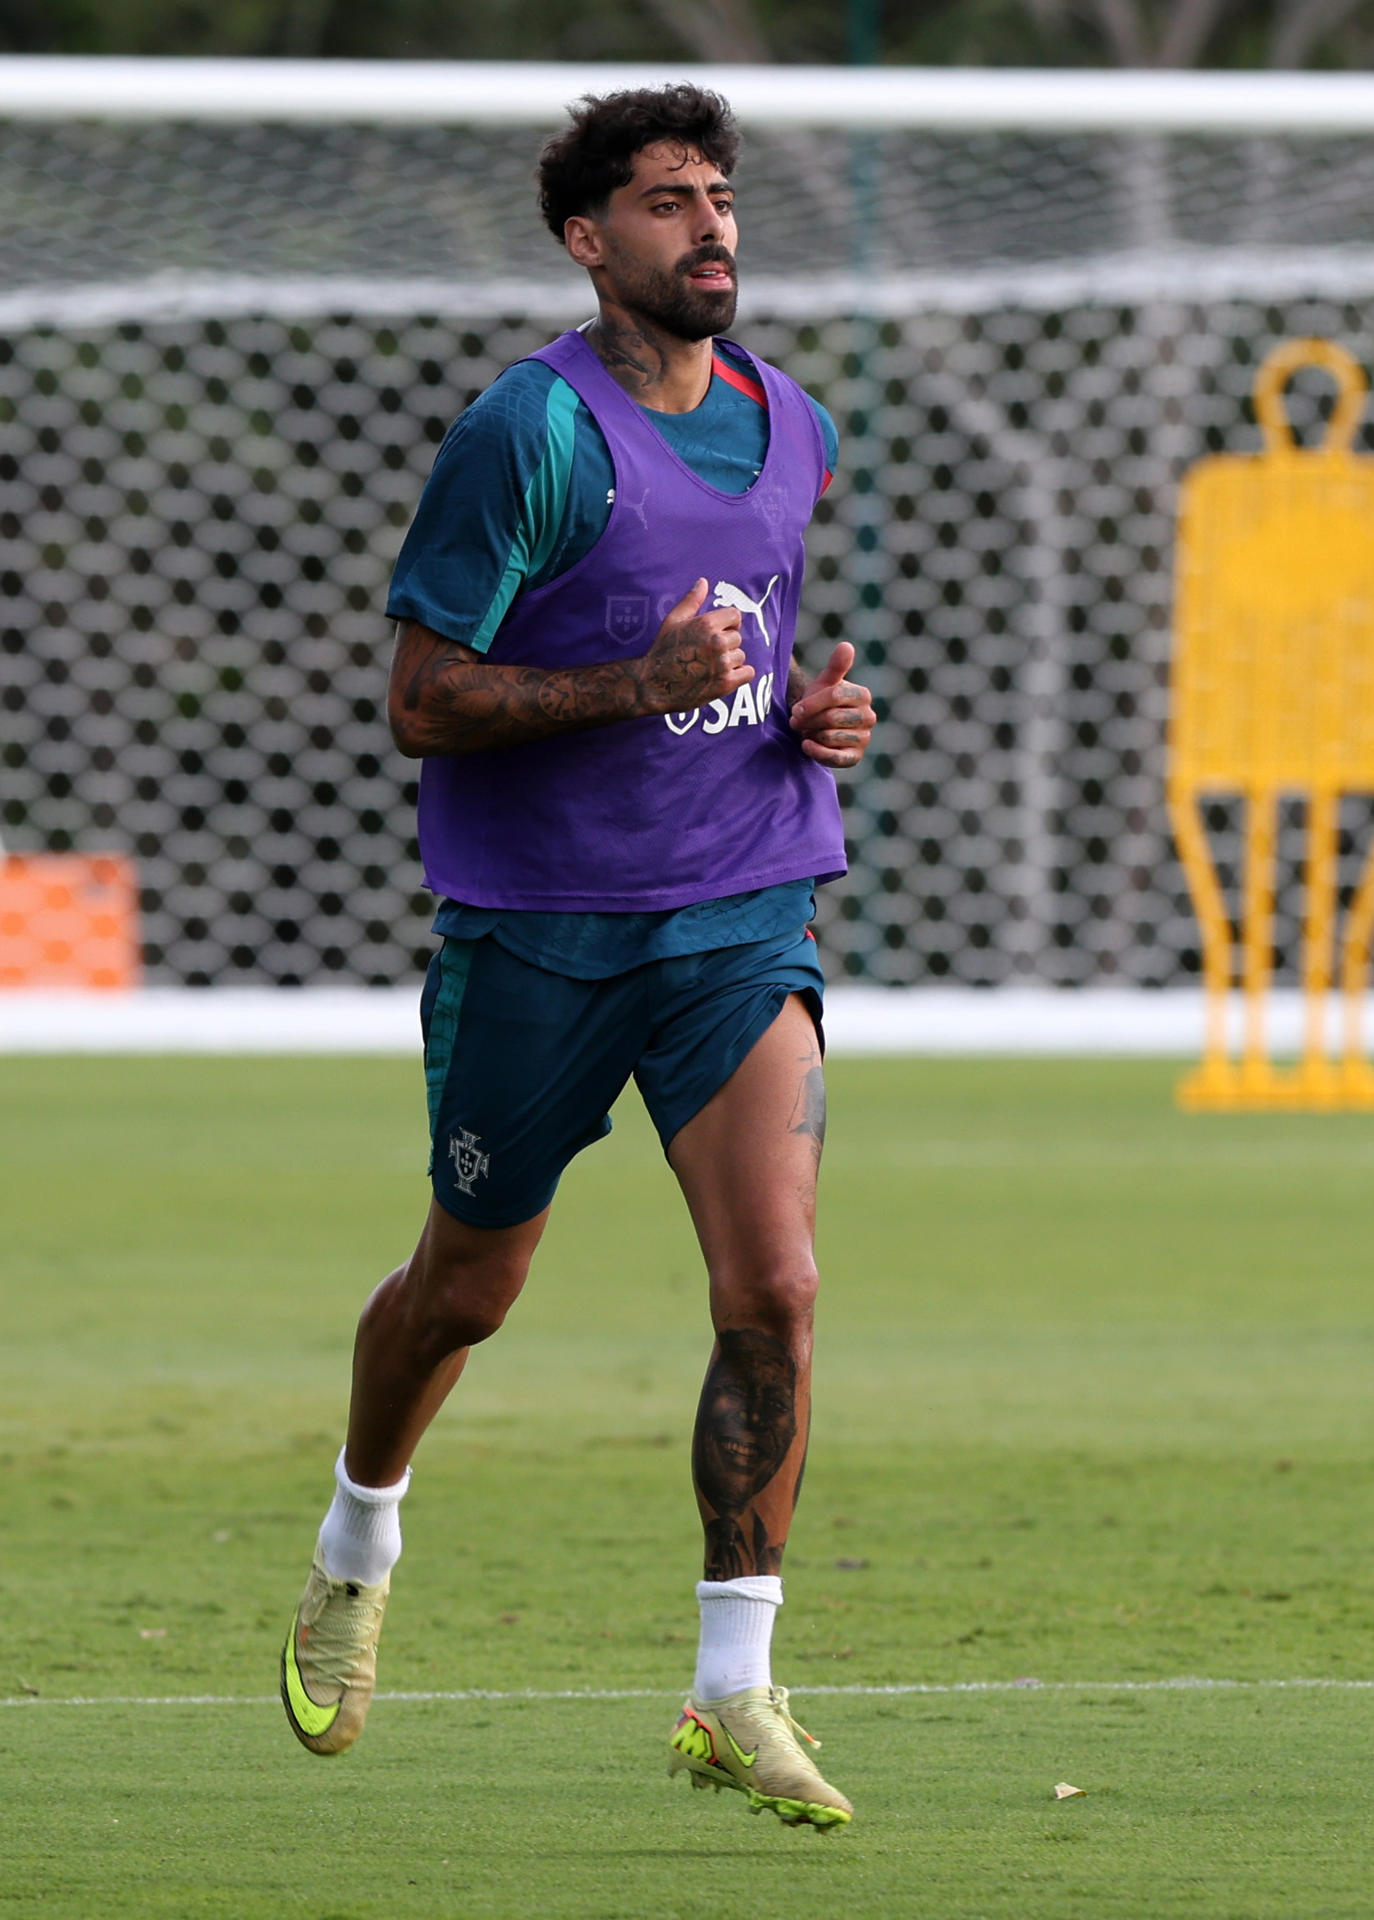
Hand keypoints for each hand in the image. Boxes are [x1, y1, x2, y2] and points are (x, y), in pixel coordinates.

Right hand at [634, 578, 753, 715]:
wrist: (654, 685)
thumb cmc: (663, 650)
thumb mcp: (673, 620)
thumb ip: (691, 600)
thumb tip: (703, 581)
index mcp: (707, 624)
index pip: (735, 616)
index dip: (728, 624)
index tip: (717, 632)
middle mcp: (717, 642)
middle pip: (737, 638)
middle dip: (726, 644)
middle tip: (707, 653)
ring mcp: (722, 664)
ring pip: (740, 656)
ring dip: (730, 661)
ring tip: (710, 666)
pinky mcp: (725, 683)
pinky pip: (748, 673)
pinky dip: (740, 675)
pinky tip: (724, 676)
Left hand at [789, 642, 875, 767]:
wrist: (816, 727)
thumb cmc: (820, 701)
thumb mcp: (825, 682)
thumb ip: (836, 665)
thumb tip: (846, 646)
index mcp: (863, 695)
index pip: (835, 695)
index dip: (811, 703)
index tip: (796, 709)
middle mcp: (869, 717)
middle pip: (830, 718)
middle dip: (809, 720)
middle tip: (797, 721)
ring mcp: (864, 738)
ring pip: (828, 736)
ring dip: (811, 734)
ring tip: (809, 731)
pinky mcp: (855, 758)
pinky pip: (834, 758)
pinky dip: (816, 752)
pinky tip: (807, 745)